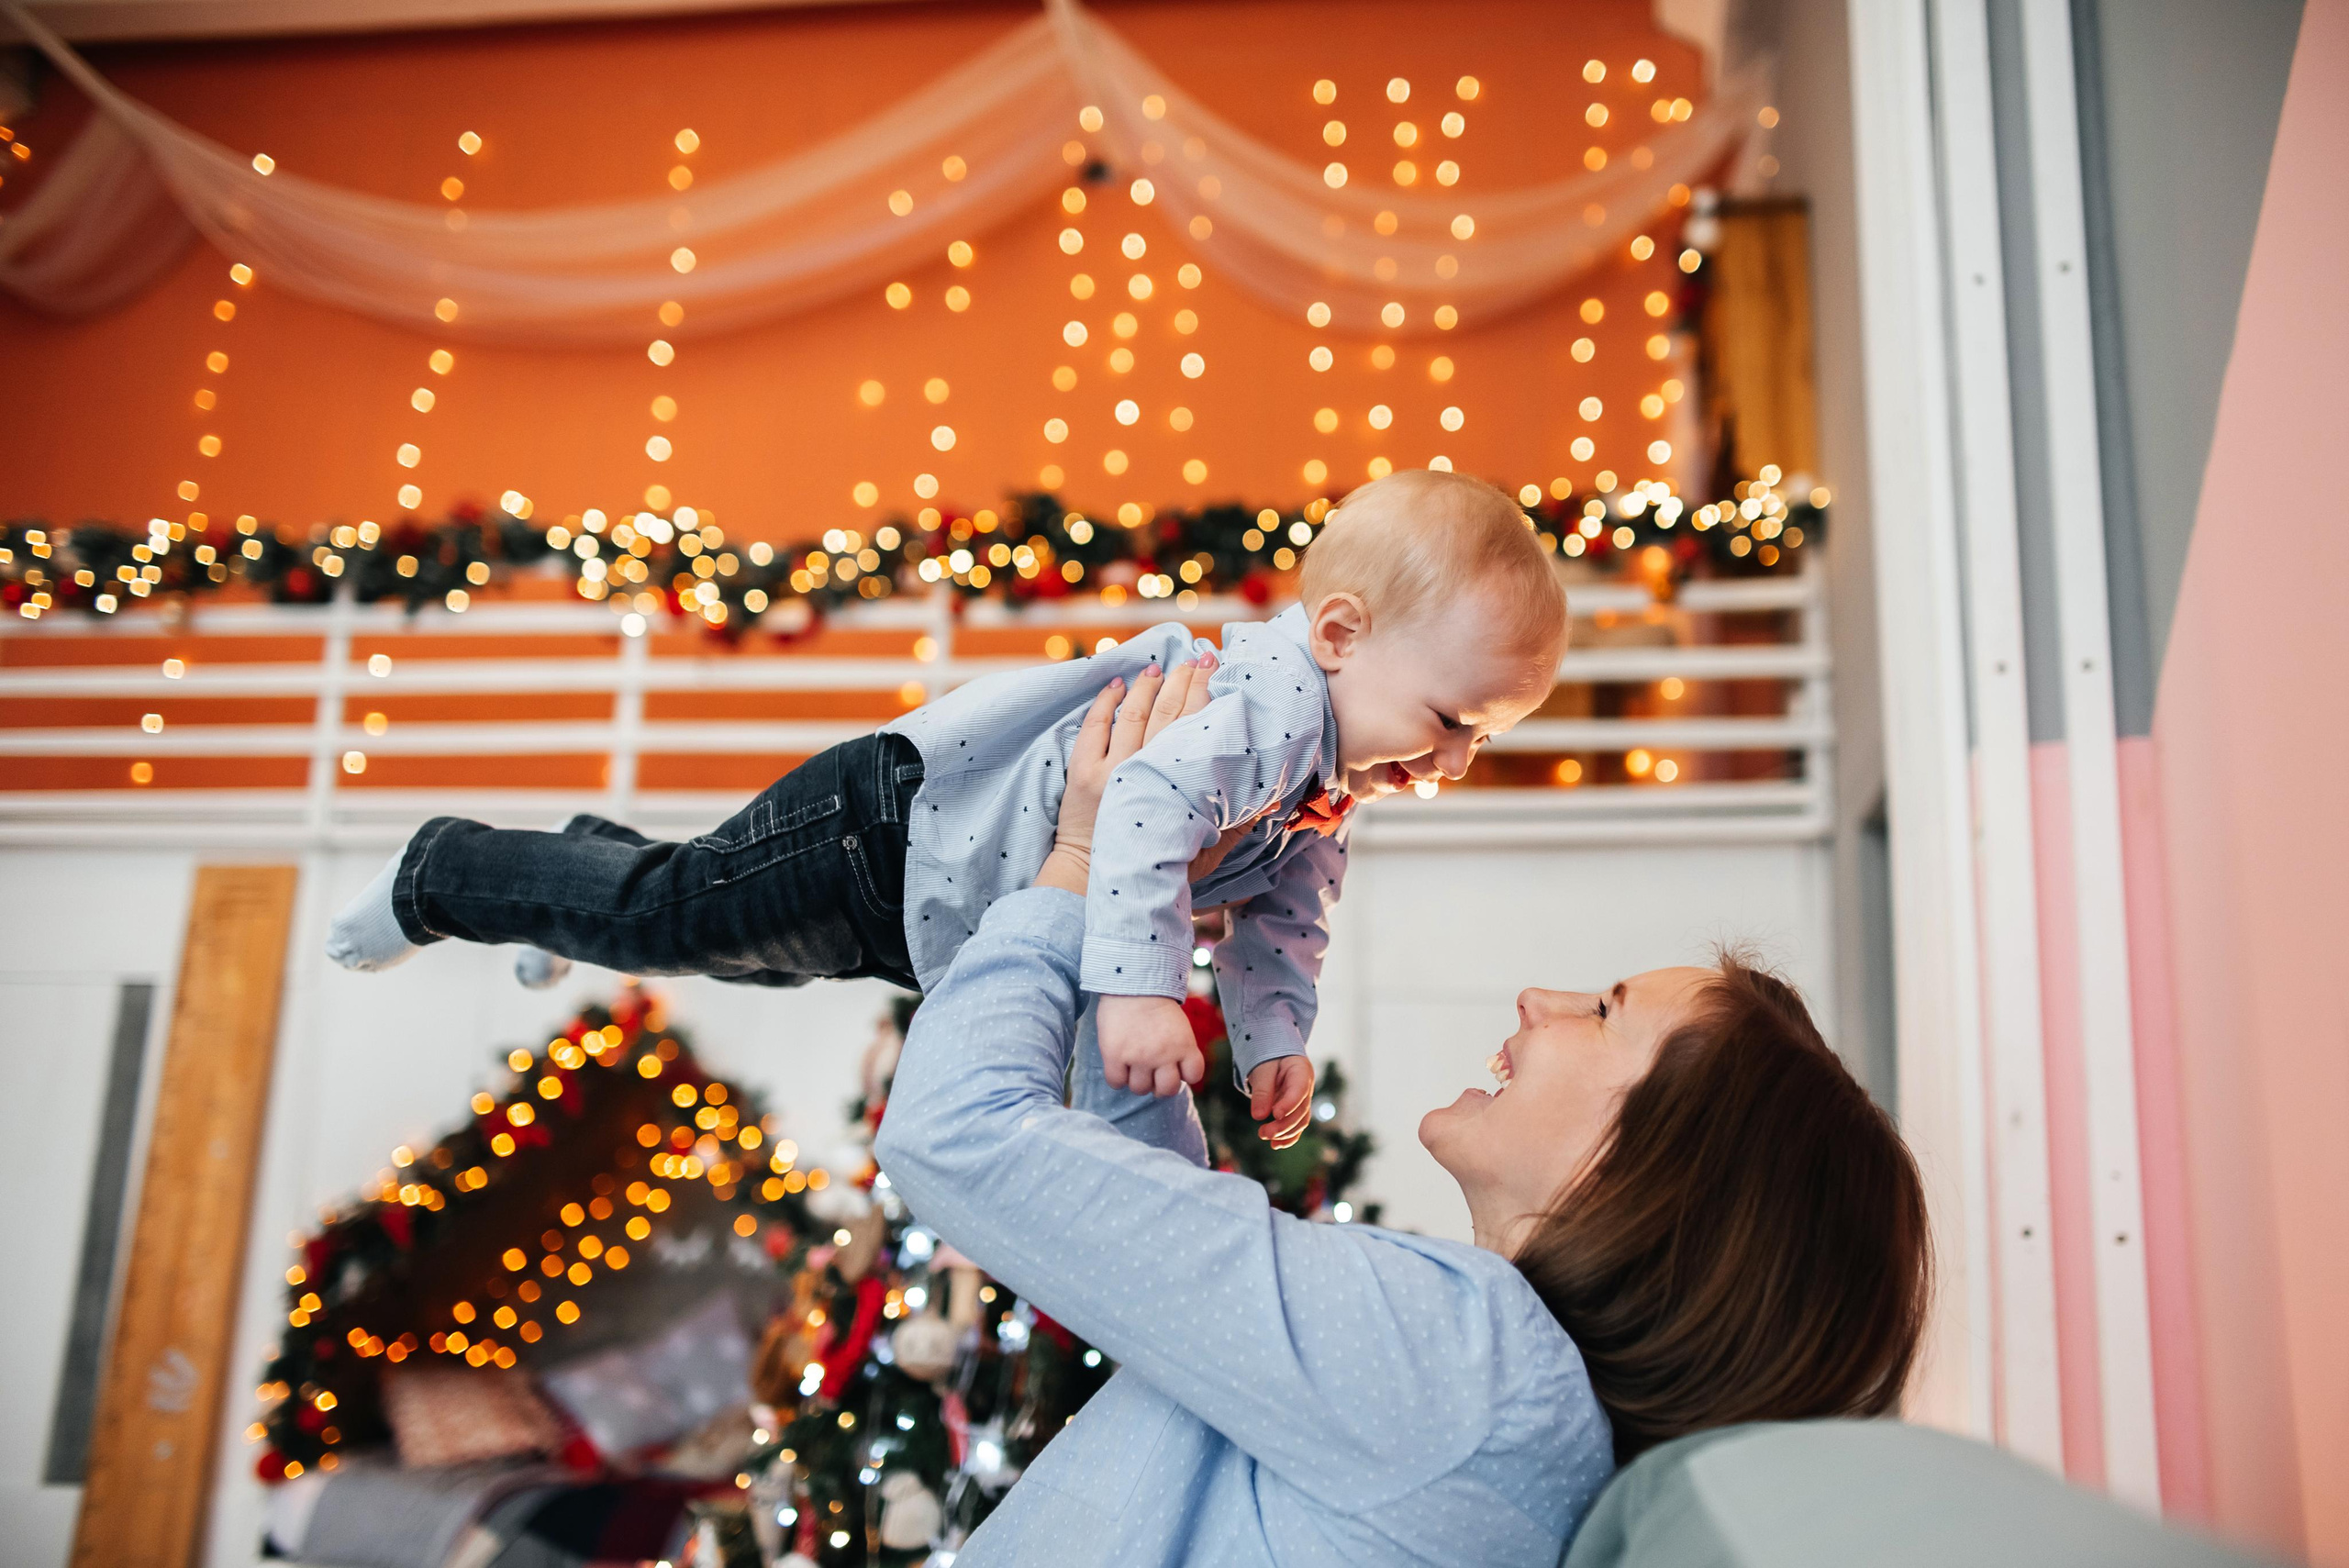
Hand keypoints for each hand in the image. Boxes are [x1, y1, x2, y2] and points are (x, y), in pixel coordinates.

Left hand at [1034, 653, 1248, 895]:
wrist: (1094, 883)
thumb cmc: (1157, 870)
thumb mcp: (1203, 854)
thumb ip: (1236, 827)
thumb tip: (1270, 802)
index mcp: (1175, 789)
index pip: (1196, 730)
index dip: (1208, 696)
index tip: (1221, 671)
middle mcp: (1143, 771)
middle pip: (1168, 713)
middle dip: (1186, 680)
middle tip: (1202, 657)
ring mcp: (1109, 769)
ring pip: (1134, 714)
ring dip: (1151, 686)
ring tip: (1166, 665)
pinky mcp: (1081, 771)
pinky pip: (1095, 725)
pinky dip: (1107, 700)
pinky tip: (1120, 683)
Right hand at [1097, 993, 1204, 1097]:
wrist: (1130, 982)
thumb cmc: (1153, 1003)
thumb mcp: (1178, 1026)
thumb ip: (1179, 1048)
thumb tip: (1172, 1072)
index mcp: (1184, 1046)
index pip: (1193, 1076)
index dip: (1183, 1074)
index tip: (1173, 1067)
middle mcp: (1164, 1055)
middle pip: (1166, 1090)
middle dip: (1159, 1086)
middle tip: (1151, 1075)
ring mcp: (1139, 1057)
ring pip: (1140, 1089)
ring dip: (1136, 1081)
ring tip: (1132, 1066)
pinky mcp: (1115, 1055)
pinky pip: (1116, 1082)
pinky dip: (1117, 1078)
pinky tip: (1118, 1065)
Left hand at [1246, 1056, 1315, 1148]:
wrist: (1275, 1056)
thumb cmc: (1269, 1058)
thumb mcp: (1263, 1069)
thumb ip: (1262, 1091)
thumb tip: (1258, 1116)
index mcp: (1301, 1071)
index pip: (1300, 1090)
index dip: (1290, 1104)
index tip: (1275, 1115)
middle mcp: (1307, 1087)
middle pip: (1300, 1110)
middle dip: (1283, 1125)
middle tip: (1263, 1132)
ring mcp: (1304, 1100)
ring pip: (1300, 1121)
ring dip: (1284, 1133)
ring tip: (1264, 1135)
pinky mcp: (1297, 1110)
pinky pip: (1297, 1126)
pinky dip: (1288, 1137)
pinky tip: (1276, 1145)